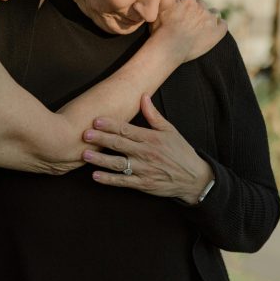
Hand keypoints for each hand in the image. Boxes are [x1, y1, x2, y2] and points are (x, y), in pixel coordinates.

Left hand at [82, 94, 213, 205]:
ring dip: (100, 159)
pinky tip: (96, 176)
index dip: (111, 124)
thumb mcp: (170, 130)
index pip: (127, 130)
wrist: (194, 178)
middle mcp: (146, 153)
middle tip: (85, 134)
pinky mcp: (143, 184)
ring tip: (85, 154)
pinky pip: (123, 182)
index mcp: (151, 138)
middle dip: (101, 139)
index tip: (96, 120)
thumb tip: (143, 96)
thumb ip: (154, 115)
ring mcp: (144, 170)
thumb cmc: (180, 151)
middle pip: (120, 145)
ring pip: (118, 164)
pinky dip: (109, 180)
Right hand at [149, 0, 225, 64]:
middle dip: (197, 11)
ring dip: (209, 18)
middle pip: (201, 5)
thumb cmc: (160, 30)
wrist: (170, 47)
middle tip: (189, 22)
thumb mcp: (157, 9)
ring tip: (202, 27)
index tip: (181, 14)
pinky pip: (223, 25)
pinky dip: (220, 26)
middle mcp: (201, 6)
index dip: (184, 6)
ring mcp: (210, 19)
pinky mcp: (217, 32)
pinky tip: (214, 31)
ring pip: (214, 13)